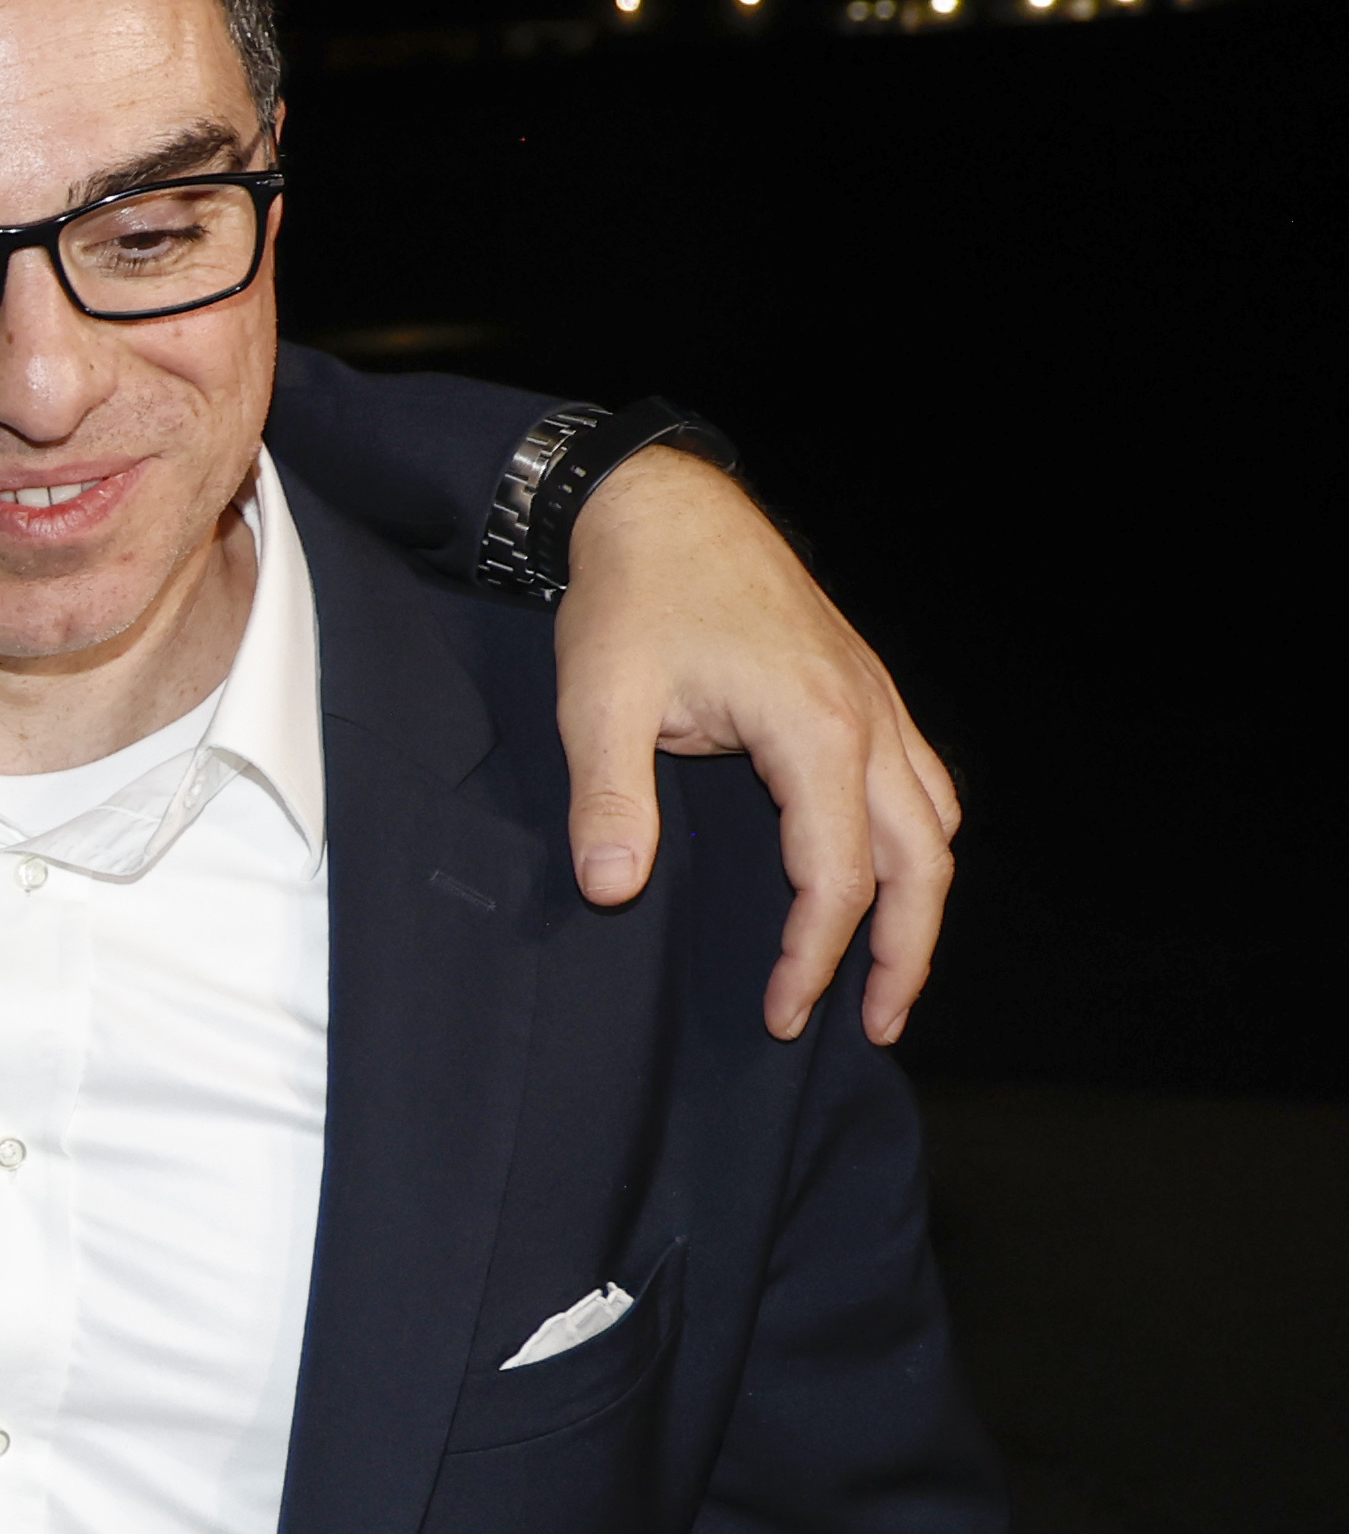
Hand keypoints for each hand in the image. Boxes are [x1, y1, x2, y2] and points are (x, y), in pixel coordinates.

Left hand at [551, 452, 960, 1043]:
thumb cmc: (632, 598)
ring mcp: (878, 699)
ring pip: (934, 822)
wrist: (663, 507)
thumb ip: (609, 799)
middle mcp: (869, 718)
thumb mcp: (599, 700)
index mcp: (816, 729)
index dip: (816, 957)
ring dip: (924, 901)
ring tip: (893, 973)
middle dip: (907, 953)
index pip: (837, 878)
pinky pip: (921, 781)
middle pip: (921, 862)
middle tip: (881, 1026)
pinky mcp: (867, 689)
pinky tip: (889, 875)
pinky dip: (917, 842)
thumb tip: (612, 888)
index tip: (784, 1014)